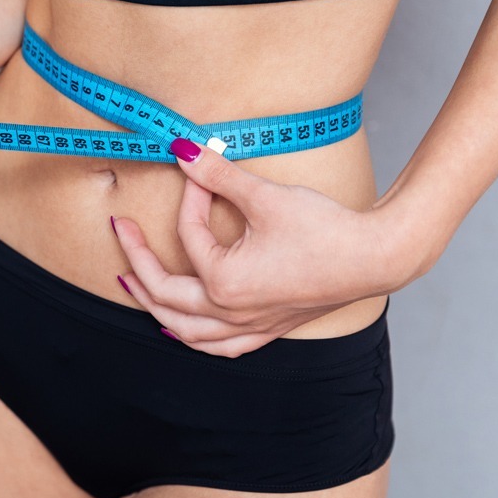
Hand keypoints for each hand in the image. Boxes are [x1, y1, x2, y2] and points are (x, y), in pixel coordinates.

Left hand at [112, 138, 398, 356]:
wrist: (376, 257)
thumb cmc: (325, 230)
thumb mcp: (265, 196)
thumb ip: (219, 175)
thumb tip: (185, 150)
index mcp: (223, 282)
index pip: (189, 236)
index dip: (190, 196)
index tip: (198, 169)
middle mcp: (231, 312)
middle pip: (165, 296)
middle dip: (137, 262)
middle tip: (121, 232)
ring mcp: (250, 326)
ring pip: (186, 332)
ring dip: (156, 309)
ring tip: (135, 285)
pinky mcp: (269, 329)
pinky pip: (220, 347)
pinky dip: (195, 339)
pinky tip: (187, 331)